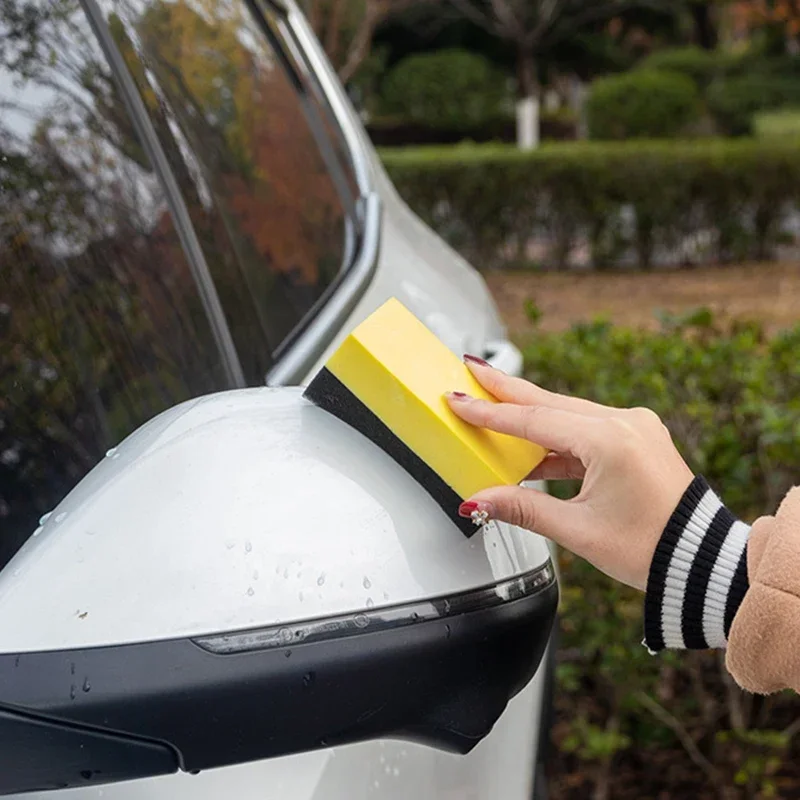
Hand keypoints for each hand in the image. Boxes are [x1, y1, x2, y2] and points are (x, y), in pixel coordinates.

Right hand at [446, 357, 693, 590]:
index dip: (490, 413)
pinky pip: (584, 428)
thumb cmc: (651, 548)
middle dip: (506, 388)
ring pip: (566, 412)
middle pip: (549, 401)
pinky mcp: (635, 437)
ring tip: (492, 404)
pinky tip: (530, 447)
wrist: (701, 559)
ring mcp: (633, 426)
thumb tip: (478, 501)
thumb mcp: (578, 530)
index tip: (459, 399)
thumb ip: (522, 508)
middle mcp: (625, 423)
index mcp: (611, 441)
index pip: (534, 421)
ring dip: (529, 412)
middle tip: (472, 369)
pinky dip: (554, 436)